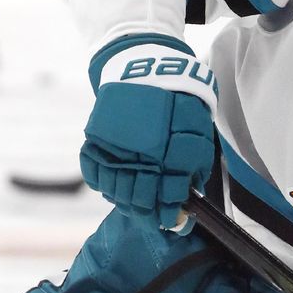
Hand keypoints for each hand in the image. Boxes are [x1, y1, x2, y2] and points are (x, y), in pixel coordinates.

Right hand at [80, 82, 213, 232]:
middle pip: (139, 200)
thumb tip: (190, 197)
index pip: (167, 197)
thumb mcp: (197, 132)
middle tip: (154, 214)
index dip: (170, 215)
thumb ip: (194, 166)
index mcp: (170, 153)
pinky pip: (94, 174)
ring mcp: (114, 148)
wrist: (149, 70)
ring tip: (136, 202)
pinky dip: (104, 184)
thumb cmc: (180, 103)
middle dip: (148, 212)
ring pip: (115, 192)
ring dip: (126, 202)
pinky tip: (115, 185)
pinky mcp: (95, 141)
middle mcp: (140, 154)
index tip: (174, 221)